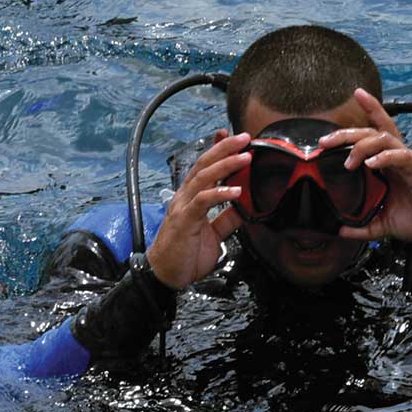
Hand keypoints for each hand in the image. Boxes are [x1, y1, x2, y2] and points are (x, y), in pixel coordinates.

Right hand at [144, 132, 250, 288]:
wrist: (166, 276)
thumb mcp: (214, 235)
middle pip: (204, 164)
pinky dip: (219, 193)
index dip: (218, 149)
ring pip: (203, 177)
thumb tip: (245, 207)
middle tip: (244, 137)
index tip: (232, 135)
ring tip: (245, 157)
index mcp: (191, 198)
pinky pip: (202, 201)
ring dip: (225, 165)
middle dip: (224, 148)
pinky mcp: (184, 220)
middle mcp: (185, 197)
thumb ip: (227, 219)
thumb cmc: (186, 255)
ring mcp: (183, 207)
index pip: (205, 167)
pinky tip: (235, 190)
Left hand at [326, 89, 411, 244]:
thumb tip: (340, 231)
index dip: (356, 123)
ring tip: (350, 162)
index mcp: (386, 165)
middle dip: (346, 133)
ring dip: (363, 145)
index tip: (335, 122)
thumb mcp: (383, 224)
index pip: (371, 135)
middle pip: (370, 132)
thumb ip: (362, 226)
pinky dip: (385, 156)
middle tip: (325, 142)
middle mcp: (395, 158)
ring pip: (384, 137)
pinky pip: (401, 154)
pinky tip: (372, 163)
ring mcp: (407, 160)